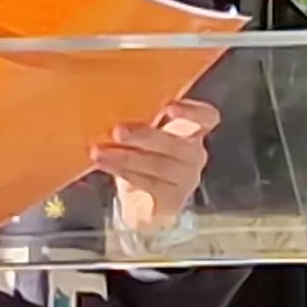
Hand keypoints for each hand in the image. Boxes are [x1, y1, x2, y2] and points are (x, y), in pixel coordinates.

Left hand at [94, 97, 218, 233]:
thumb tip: (106, 101)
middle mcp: (194, 155)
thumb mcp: (140, 135)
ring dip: (126, 157)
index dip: (193, 112)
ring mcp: (186, 180)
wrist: (139, 204)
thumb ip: (137, 119)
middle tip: (118, 131)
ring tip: (99, 152)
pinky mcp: (172, 200)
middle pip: (176, 143)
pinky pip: (149, 184)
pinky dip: (124, 173)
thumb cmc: (140, 158)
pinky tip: (106, 165)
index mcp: (190, 131)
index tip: (170, 107)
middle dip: (145, 135)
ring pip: (159, 165)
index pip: (206, 118)